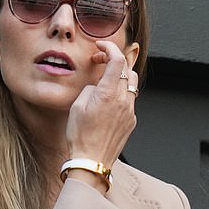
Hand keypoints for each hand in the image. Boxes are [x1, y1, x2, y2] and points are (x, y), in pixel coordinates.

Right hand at [66, 41, 138, 169]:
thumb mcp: (77, 106)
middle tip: (100, 62)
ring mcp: (130, 112)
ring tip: (104, 82)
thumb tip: (97, 86)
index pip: (117, 60)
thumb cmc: (80, 136)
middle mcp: (124, 101)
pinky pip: (130, 101)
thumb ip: (90, 89)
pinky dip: (121, 94)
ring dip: (120, 78)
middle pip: (128, 70)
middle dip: (115, 61)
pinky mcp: (131, 122)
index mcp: (109, 94)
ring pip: (131, 85)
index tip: (101, 46)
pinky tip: (107, 102)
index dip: (110, 48)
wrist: (91, 162)